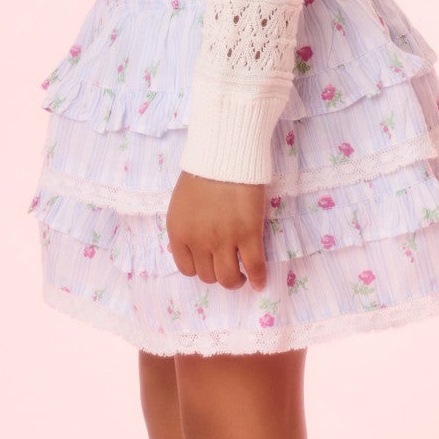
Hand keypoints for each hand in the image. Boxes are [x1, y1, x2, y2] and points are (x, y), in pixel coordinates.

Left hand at [167, 171, 268, 290]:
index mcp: (178, 232)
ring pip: (229, 278)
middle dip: (218, 275)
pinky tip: (260, 282)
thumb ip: (185, 227)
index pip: (186, 268)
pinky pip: (254, 266)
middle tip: (228, 268)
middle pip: (207, 275)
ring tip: (242, 277)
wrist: (225, 156)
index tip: (210, 264)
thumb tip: (189, 248)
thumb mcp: (180, 204)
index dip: (200, 269)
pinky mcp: (248, 235)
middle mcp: (198, 241)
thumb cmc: (203, 173)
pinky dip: (258, 278)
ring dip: (235, 281)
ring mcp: (223, 240)